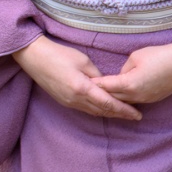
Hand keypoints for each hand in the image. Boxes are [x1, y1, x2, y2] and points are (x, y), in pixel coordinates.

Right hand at [12, 34, 140, 120]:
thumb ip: (97, 75)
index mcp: (82, 88)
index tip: (137, 114)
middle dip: (120, 114)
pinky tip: (104, 108)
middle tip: (135, 116)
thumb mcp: (83, 61)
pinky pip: (85, 109)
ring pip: (93, 112)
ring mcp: (69, 102)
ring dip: (109, 113)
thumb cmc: (59, 54)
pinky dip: (97, 110)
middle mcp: (76, 99)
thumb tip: (106, 85)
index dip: (124, 110)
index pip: (108, 103)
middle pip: (102, 111)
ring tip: (123, 113)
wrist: (34, 58)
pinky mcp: (64, 101)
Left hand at [93, 12, 171, 104]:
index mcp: (129, 84)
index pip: (105, 86)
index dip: (93, 84)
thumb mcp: (136, 56)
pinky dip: (124, 99)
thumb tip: (120, 75)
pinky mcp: (153, 99)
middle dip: (99, 94)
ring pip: (123, 102)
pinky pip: (134, 101)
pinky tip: (117, 97)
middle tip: (84, 91)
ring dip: (112, 99)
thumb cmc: (160, 55)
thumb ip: (124, 68)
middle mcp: (136, 95)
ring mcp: (146, 99)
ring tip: (98, 96)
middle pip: (112, 98)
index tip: (80, 82)